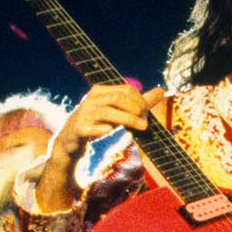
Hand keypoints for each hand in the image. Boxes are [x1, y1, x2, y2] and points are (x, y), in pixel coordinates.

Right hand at [33, 84, 159, 211]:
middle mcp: (91, 100)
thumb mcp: (117, 112)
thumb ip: (138, 102)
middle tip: (146, 122)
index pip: (124, 90)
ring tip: (142, 127)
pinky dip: (100, 129)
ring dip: (127, 119)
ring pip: (106, 112)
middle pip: (117, 98)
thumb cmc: (97, 123)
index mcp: (100, 91)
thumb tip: (161, 91)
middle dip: (135, 109)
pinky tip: (109, 130)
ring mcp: (83, 114)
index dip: (139, 100)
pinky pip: (89, 128)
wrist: (70, 141)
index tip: (147, 114)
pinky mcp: (78, 130)